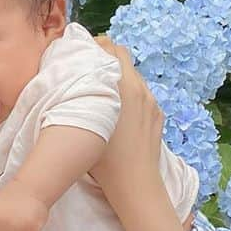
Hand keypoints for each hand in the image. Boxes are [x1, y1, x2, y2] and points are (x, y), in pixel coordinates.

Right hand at [90, 37, 165, 214]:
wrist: (136, 184)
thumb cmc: (105, 160)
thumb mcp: (85, 124)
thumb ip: (81, 97)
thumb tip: (72, 81)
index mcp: (123, 86)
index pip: (110, 48)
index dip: (94, 46)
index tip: (81, 53)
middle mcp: (141, 89)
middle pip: (123, 57)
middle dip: (106, 58)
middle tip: (89, 68)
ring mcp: (152, 102)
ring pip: (134, 76)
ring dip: (118, 77)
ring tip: (102, 91)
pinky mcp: (158, 115)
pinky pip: (143, 94)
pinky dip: (130, 93)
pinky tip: (119, 111)